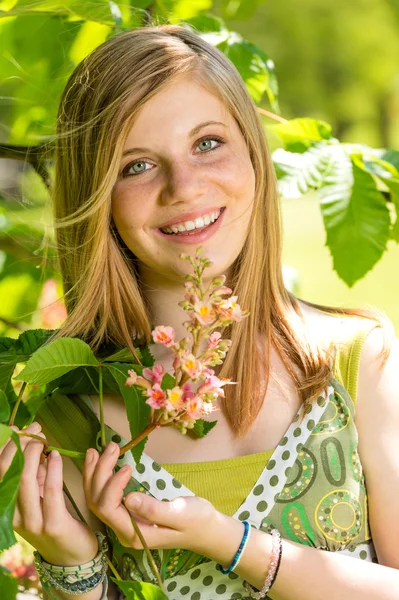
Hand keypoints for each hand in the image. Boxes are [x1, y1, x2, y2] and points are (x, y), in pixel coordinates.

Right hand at [0, 422, 97, 564]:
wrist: (73, 556)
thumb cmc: (55, 520)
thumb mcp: (39, 495)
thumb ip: (35, 474)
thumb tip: (34, 446)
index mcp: (6, 507)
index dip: (5, 448)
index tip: (18, 429)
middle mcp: (12, 516)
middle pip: (6, 473)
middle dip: (18, 446)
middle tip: (34, 430)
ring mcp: (31, 522)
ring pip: (24, 480)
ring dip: (33, 454)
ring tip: (43, 440)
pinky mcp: (53, 525)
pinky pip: (50, 491)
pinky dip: (52, 469)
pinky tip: (56, 456)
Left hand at [83, 441, 216, 553]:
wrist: (205, 530)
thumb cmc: (196, 521)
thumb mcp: (180, 513)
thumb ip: (154, 509)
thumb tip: (128, 498)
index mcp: (135, 534)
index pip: (109, 508)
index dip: (112, 485)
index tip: (128, 467)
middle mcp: (123, 530)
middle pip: (98, 502)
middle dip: (99, 473)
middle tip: (111, 447)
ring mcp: (124, 523)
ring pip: (97, 499)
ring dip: (94, 474)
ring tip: (94, 451)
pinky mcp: (127, 513)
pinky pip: (106, 496)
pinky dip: (101, 478)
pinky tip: (100, 463)